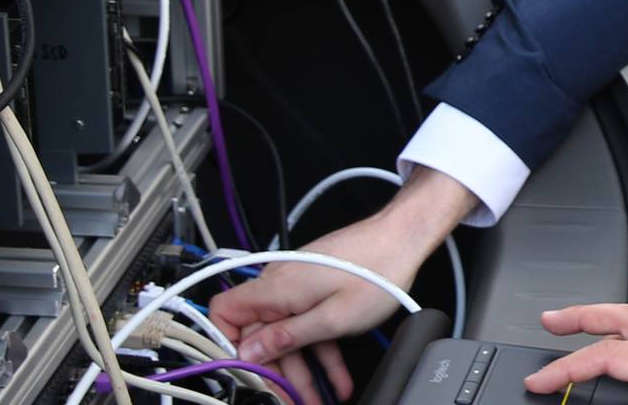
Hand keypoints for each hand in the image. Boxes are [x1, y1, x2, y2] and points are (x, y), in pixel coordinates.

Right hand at [207, 168, 477, 404]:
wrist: (403, 239)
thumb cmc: (376, 270)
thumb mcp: (332, 318)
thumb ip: (287, 337)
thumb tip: (249, 351)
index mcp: (275, 288)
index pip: (225, 312)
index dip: (226, 343)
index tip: (245, 372)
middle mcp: (281, 284)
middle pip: (261, 335)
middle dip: (276, 373)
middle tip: (290, 400)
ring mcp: (298, 287)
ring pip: (289, 337)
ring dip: (303, 372)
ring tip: (318, 399)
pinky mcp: (316, 290)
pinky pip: (309, 327)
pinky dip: (321, 353)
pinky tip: (338, 379)